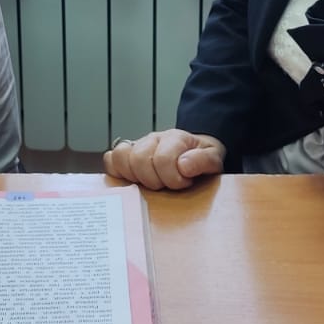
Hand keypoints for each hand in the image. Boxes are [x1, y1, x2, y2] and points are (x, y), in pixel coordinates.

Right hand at [102, 129, 224, 189]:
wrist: (196, 149)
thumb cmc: (201, 156)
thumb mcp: (213, 157)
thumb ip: (203, 161)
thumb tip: (184, 166)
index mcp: (174, 138)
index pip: (163, 159)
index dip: (174, 178)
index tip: (185, 182)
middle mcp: (152, 139)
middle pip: (138, 159)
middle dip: (154, 180)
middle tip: (168, 185)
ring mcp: (138, 146)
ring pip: (120, 156)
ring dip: (135, 176)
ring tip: (151, 182)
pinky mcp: (127, 155)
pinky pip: (111, 159)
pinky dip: (118, 172)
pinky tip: (134, 180)